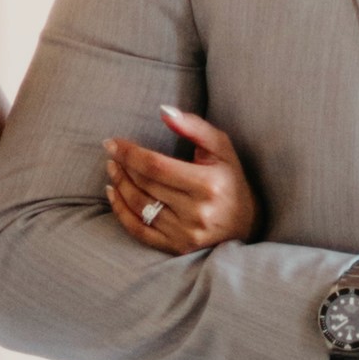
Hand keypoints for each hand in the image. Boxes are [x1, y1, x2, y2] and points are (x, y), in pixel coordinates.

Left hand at [102, 107, 258, 255]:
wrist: (246, 224)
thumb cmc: (229, 179)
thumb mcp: (221, 148)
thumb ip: (194, 127)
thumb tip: (164, 112)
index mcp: (208, 184)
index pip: (156, 166)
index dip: (130, 153)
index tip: (112, 142)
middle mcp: (196, 212)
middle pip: (145, 185)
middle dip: (123, 166)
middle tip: (112, 153)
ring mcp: (185, 233)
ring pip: (138, 206)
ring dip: (119, 185)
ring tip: (112, 169)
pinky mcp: (176, 247)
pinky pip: (138, 230)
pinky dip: (120, 211)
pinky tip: (113, 194)